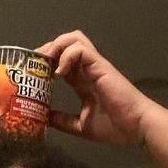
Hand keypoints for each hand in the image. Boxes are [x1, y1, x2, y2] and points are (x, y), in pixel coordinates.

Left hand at [36, 30, 154, 146]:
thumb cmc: (116, 127)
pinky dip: (67, 55)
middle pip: (64, 43)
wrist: (136, 129)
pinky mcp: (100, 66)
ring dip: (56, 46)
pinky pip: (80, 49)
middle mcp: (88, 69)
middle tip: (34, 65)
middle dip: (46, 49)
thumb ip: (63, 120)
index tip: (31, 73)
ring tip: (46, 62)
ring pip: (73, 38)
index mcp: (83, 81)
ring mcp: (95, 66)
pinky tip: (60, 72)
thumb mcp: (81, 126)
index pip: (60, 61)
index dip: (44, 62)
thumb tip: (43, 118)